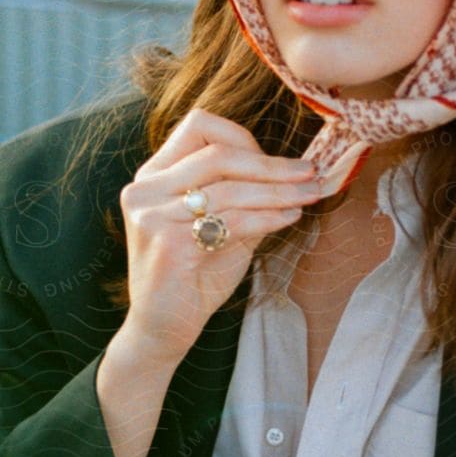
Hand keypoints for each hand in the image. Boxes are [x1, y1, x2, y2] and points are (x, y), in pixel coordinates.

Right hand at [117, 108, 322, 364]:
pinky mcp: (166, 240)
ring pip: (229, 188)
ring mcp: (152, 212)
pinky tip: (289, 220)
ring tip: (308, 197)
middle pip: (217, 153)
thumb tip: (294, 171)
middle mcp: (146, 186)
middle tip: (309, 174)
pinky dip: (267, 217)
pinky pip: (230, 219)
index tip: (280, 162)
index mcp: (155, 174)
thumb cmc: (193, 277)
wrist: (163, 329)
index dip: (244, 138)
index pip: (199, 127)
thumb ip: (244, 194)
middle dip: (271, 164)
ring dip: (278, 192)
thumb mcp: (221, 225)